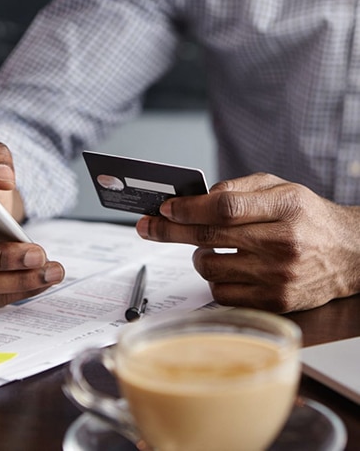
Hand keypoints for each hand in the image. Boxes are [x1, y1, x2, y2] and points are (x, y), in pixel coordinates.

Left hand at [136, 173, 359, 312]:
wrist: (349, 253)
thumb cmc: (308, 217)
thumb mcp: (281, 188)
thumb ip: (239, 188)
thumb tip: (198, 198)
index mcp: (285, 207)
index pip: (225, 207)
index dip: (189, 209)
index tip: (166, 209)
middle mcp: (283, 243)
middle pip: (210, 238)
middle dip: (170, 231)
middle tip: (149, 227)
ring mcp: (279, 276)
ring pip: (210, 268)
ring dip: (198, 256)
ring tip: (208, 247)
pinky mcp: (275, 301)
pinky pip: (222, 293)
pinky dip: (214, 279)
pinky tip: (227, 267)